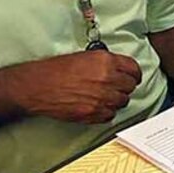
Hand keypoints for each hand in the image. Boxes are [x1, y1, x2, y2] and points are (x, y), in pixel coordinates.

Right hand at [14, 50, 142, 122]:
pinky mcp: (94, 113)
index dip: (134, 74)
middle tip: (117, 87)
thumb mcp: (85, 56)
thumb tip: (118, 69)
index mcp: (106, 61)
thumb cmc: (56, 70)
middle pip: (130, 87)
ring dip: (116, 100)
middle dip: (125, 87)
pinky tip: (98, 106)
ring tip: (104, 97)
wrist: (39, 86)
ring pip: (123, 102)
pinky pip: (111, 115)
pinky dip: (107, 112)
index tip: (133, 77)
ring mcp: (102, 97)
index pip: (134, 69)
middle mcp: (107, 79)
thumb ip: (105, 62)